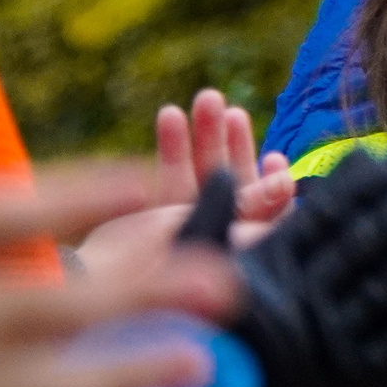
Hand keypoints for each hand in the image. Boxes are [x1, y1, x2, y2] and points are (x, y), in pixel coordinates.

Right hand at [76, 91, 301, 286]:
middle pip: (235, 186)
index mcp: (242, 250)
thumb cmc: (168, 277)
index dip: (274, 186)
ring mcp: (184, 228)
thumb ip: (251, 211)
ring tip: (207, 96)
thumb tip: (287, 183)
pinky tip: (170, 113)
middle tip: (232, 110)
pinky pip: (168, 177)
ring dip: (204, 136)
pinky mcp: (152, 220)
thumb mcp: (218, 240)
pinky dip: (171, 147)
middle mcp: (218, 238)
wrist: (99, 290)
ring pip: (202, 174)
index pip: (270, 216)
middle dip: (233, 146)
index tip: (275, 159)